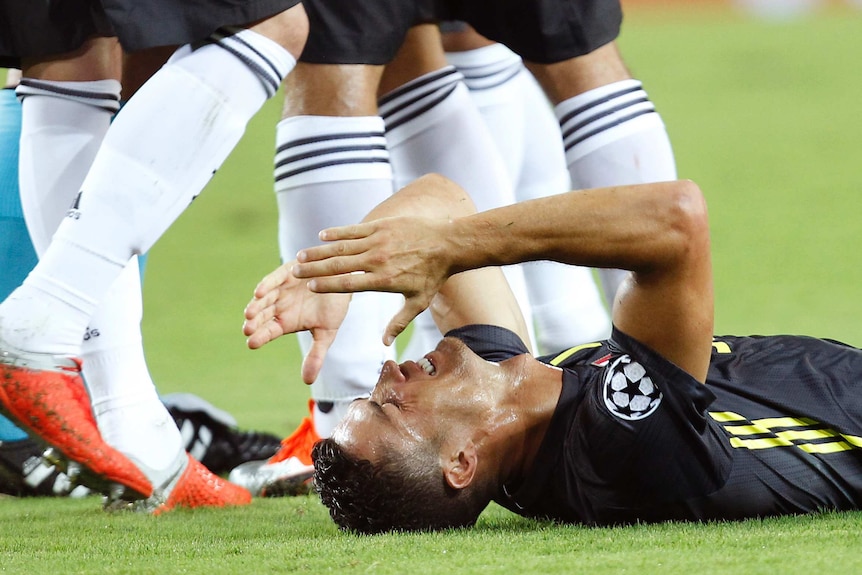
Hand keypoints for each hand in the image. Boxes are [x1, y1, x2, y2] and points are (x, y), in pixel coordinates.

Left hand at [243, 261, 350, 383]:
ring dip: (256, 305)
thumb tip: (308, 381)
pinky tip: (260, 293)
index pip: (268, 331)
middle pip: (262, 316)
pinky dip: (267, 285)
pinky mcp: (287, 272)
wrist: (346, 282)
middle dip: (254, 322)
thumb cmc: (334, 308)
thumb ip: (316, 356)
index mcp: (286, 322)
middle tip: (248, 329)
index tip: (252, 343)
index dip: (260, 336)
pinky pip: (275, 278)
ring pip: (264, 298)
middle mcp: (280, 306)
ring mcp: (282, 289)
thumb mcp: (326, 333)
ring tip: (250, 314)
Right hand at [291, 216, 455, 344]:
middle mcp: (377, 261)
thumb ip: (399, 323)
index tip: (309, 288)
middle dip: (314, 270)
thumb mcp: (417, 302)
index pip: (348, 285)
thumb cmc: (432, 276)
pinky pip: (354, 230)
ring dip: (319, 252)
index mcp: (383, 281)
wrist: (447, 243)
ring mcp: (378, 241)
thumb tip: (384, 342)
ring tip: (300, 256)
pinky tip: (321, 236)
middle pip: (338, 266)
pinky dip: (336, 233)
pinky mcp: (381, 226)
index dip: (326, 286)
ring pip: (342, 247)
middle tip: (294, 273)